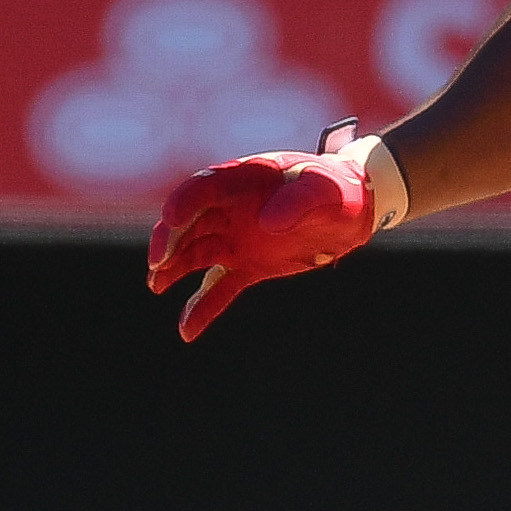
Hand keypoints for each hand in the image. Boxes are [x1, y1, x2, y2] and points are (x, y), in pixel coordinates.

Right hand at [146, 130, 403, 340]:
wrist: (353, 211)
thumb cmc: (336, 188)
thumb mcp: (324, 189)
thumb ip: (298, 201)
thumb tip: (268, 223)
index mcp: (242, 179)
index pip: (203, 187)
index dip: (185, 202)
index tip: (172, 218)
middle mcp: (229, 209)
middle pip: (188, 224)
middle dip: (169, 241)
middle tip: (158, 262)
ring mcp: (235, 239)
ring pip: (194, 255)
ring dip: (173, 270)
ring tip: (157, 286)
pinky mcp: (247, 267)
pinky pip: (218, 289)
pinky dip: (202, 309)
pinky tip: (187, 331)